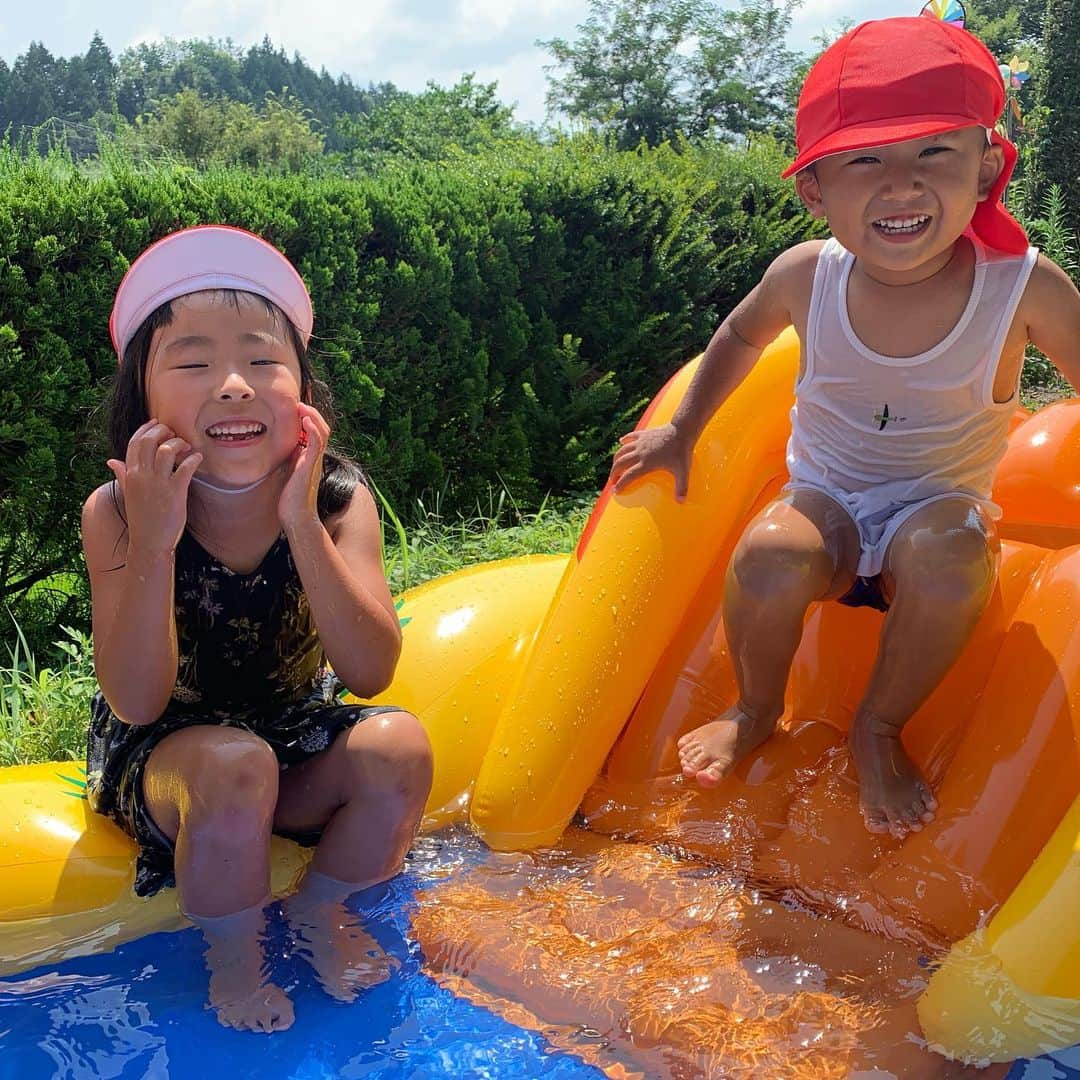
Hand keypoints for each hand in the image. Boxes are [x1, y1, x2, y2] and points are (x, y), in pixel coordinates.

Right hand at [106, 420, 202, 554]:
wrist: (149, 542)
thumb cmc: (142, 518)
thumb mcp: (129, 494)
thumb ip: (122, 475)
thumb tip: (111, 461)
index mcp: (130, 475)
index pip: (134, 443)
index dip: (146, 429)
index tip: (157, 423)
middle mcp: (141, 476)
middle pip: (149, 441)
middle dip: (163, 431)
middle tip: (174, 434)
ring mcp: (158, 484)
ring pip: (166, 450)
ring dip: (179, 443)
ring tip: (187, 447)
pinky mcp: (175, 492)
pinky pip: (185, 467)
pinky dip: (194, 458)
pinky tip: (198, 458)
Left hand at [278, 403, 329, 529]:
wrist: (296, 516)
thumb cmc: (291, 499)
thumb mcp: (289, 472)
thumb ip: (291, 459)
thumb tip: (288, 447)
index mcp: (310, 457)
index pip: (315, 432)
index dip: (308, 418)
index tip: (296, 409)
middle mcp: (315, 457)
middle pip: (322, 428)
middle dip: (311, 413)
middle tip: (298, 404)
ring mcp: (315, 461)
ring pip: (322, 431)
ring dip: (312, 416)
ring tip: (302, 407)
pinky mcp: (311, 465)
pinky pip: (317, 443)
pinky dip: (313, 429)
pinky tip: (305, 420)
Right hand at [608, 423, 692, 499]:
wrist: (682, 429)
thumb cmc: (682, 451)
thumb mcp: (683, 471)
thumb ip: (682, 487)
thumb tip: (681, 502)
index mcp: (647, 463)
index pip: (628, 476)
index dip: (620, 484)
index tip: (615, 491)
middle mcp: (640, 453)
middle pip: (620, 463)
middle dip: (614, 473)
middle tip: (612, 480)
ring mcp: (641, 442)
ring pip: (622, 450)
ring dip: (616, 458)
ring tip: (614, 465)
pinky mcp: (644, 434)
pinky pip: (630, 436)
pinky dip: (624, 440)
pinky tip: (621, 441)